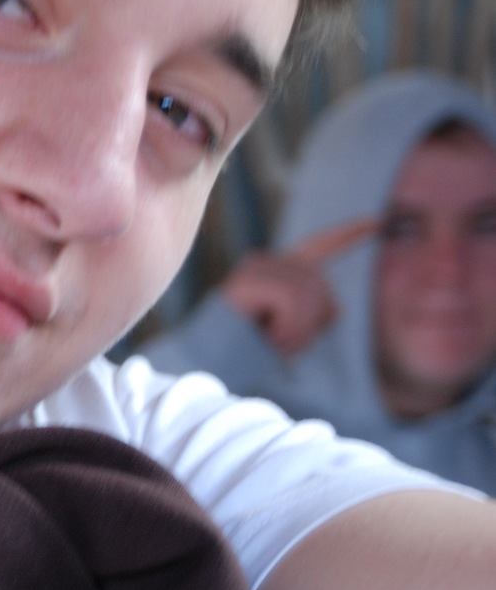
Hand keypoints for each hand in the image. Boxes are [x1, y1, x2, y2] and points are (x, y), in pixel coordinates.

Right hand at [218, 217, 378, 355]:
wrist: (210, 367)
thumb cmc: (250, 354)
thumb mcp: (294, 332)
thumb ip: (315, 310)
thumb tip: (334, 307)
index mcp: (277, 271)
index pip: (320, 246)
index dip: (349, 235)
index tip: (378, 222)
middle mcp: (265, 262)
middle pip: (321, 289)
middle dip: (310, 324)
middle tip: (274, 341)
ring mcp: (255, 268)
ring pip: (310, 298)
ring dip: (296, 333)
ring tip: (266, 341)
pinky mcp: (249, 280)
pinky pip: (294, 304)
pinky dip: (287, 330)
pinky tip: (264, 337)